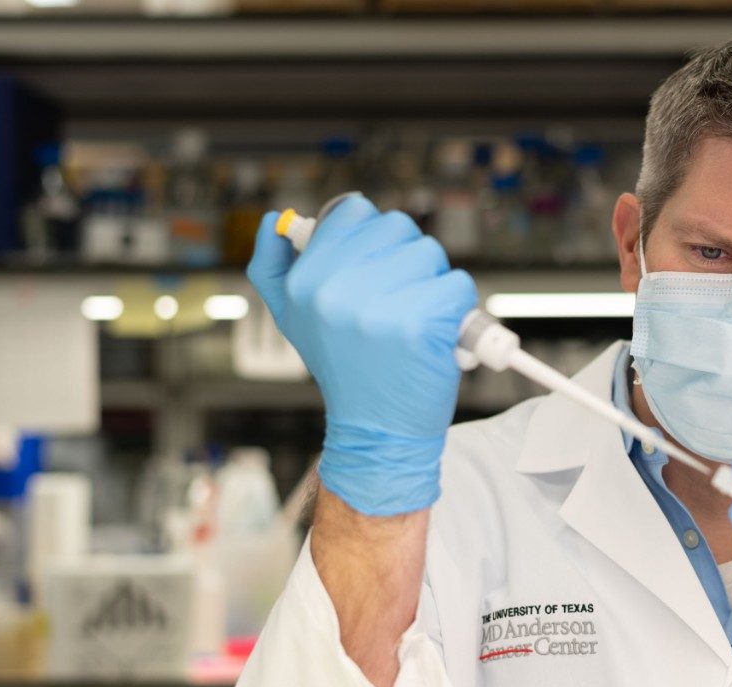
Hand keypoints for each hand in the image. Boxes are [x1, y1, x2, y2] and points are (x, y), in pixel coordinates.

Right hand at [247, 195, 477, 515]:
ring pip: (431, 254)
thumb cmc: (344, 368)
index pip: (355, 211)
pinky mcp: (423, 325)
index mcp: (306, 282)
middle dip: (406, 259)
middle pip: (398, 227)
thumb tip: (275, 218)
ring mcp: (380, 308)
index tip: (376, 267)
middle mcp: (336, 291)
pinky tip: (436, 334)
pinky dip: (456, 309)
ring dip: (432, 283)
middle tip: (398, 300)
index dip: (374, 236)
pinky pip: (457, 287)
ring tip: (414, 319)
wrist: (376, 430)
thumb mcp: (292, 318)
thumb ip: (274, 266)